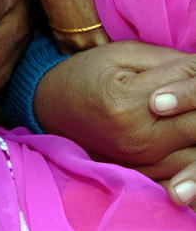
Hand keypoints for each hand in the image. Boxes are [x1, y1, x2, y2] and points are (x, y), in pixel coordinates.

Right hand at [35, 41, 195, 165]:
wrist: (49, 106)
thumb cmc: (85, 74)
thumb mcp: (122, 54)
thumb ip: (169, 61)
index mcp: (128, 103)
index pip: (194, 85)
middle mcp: (136, 139)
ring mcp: (139, 163)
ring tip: (192, 115)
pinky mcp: (140, 175)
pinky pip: (183, 176)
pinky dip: (192, 164)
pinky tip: (187, 142)